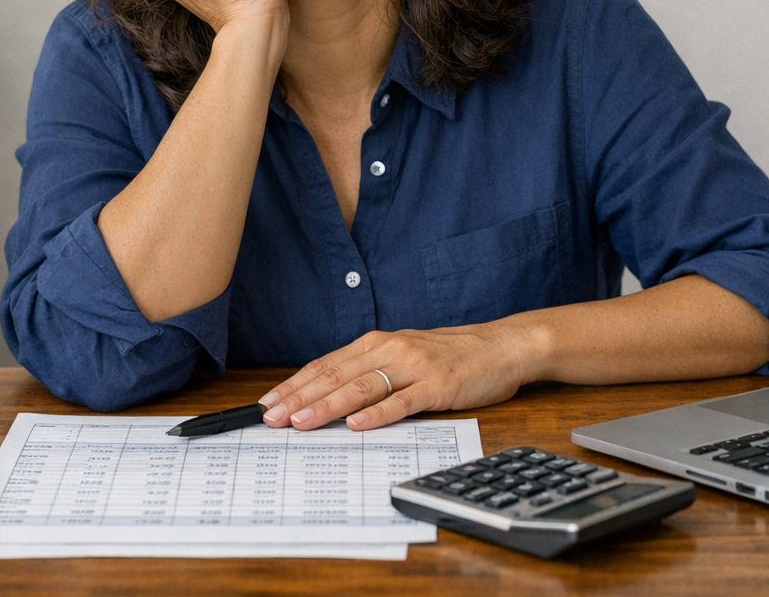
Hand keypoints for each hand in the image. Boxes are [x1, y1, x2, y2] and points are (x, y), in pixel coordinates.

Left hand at [257, 322, 536, 431]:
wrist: (502, 346)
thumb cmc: (451, 355)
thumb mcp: (404, 354)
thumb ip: (371, 370)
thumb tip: (328, 395)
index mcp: (378, 343)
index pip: (326, 365)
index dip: (294, 384)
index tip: (266, 403)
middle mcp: (391, 349)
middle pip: (336, 375)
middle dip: (299, 398)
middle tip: (269, 417)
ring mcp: (414, 367)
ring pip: (362, 387)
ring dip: (327, 405)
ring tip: (301, 422)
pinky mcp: (438, 385)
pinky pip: (403, 401)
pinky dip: (377, 414)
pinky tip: (356, 424)